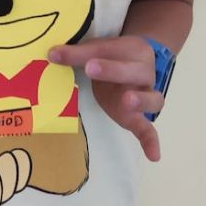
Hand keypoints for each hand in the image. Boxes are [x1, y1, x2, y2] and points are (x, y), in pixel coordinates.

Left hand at [48, 36, 162, 161]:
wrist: (134, 63)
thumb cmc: (111, 57)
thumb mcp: (96, 51)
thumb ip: (76, 54)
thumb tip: (51, 54)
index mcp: (134, 50)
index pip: (112, 50)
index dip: (95, 54)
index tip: (82, 60)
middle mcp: (145, 72)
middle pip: (136, 71)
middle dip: (113, 70)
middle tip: (91, 68)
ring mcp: (145, 95)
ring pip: (153, 99)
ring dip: (141, 100)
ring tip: (127, 102)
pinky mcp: (139, 117)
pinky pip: (149, 129)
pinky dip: (151, 141)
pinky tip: (153, 156)